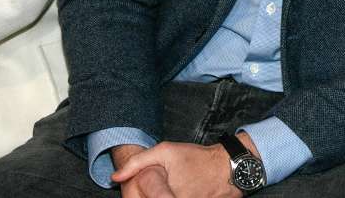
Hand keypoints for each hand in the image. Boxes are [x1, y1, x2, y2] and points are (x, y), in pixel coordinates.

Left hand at [112, 141, 241, 197]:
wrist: (229, 167)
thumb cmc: (197, 158)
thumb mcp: (167, 151)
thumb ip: (138, 162)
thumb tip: (115, 178)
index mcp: (165, 196)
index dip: (140, 196)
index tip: (144, 192)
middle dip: (155, 194)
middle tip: (166, 185)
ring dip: (165, 195)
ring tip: (177, 186)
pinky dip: (176, 197)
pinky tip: (184, 190)